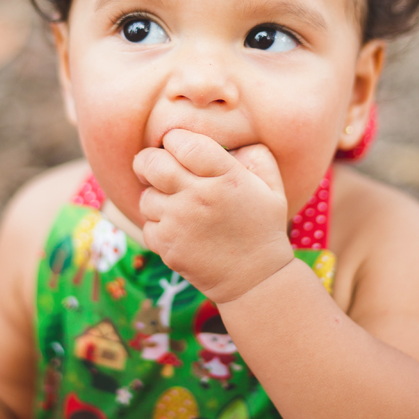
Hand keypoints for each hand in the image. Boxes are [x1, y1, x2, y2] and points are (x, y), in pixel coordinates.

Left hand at [133, 128, 293, 302]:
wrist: (256, 279)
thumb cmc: (262, 227)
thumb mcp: (272, 187)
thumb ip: (255, 154)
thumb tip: (230, 141)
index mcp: (226, 176)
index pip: (181, 141)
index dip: (173, 139)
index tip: (176, 146)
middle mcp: (199, 196)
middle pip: (151, 163)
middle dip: (148, 161)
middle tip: (153, 166)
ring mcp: (180, 223)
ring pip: (146, 196)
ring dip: (155, 197)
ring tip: (174, 204)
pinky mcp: (168, 247)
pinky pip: (148, 225)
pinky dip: (158, 225)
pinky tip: (177, 228)